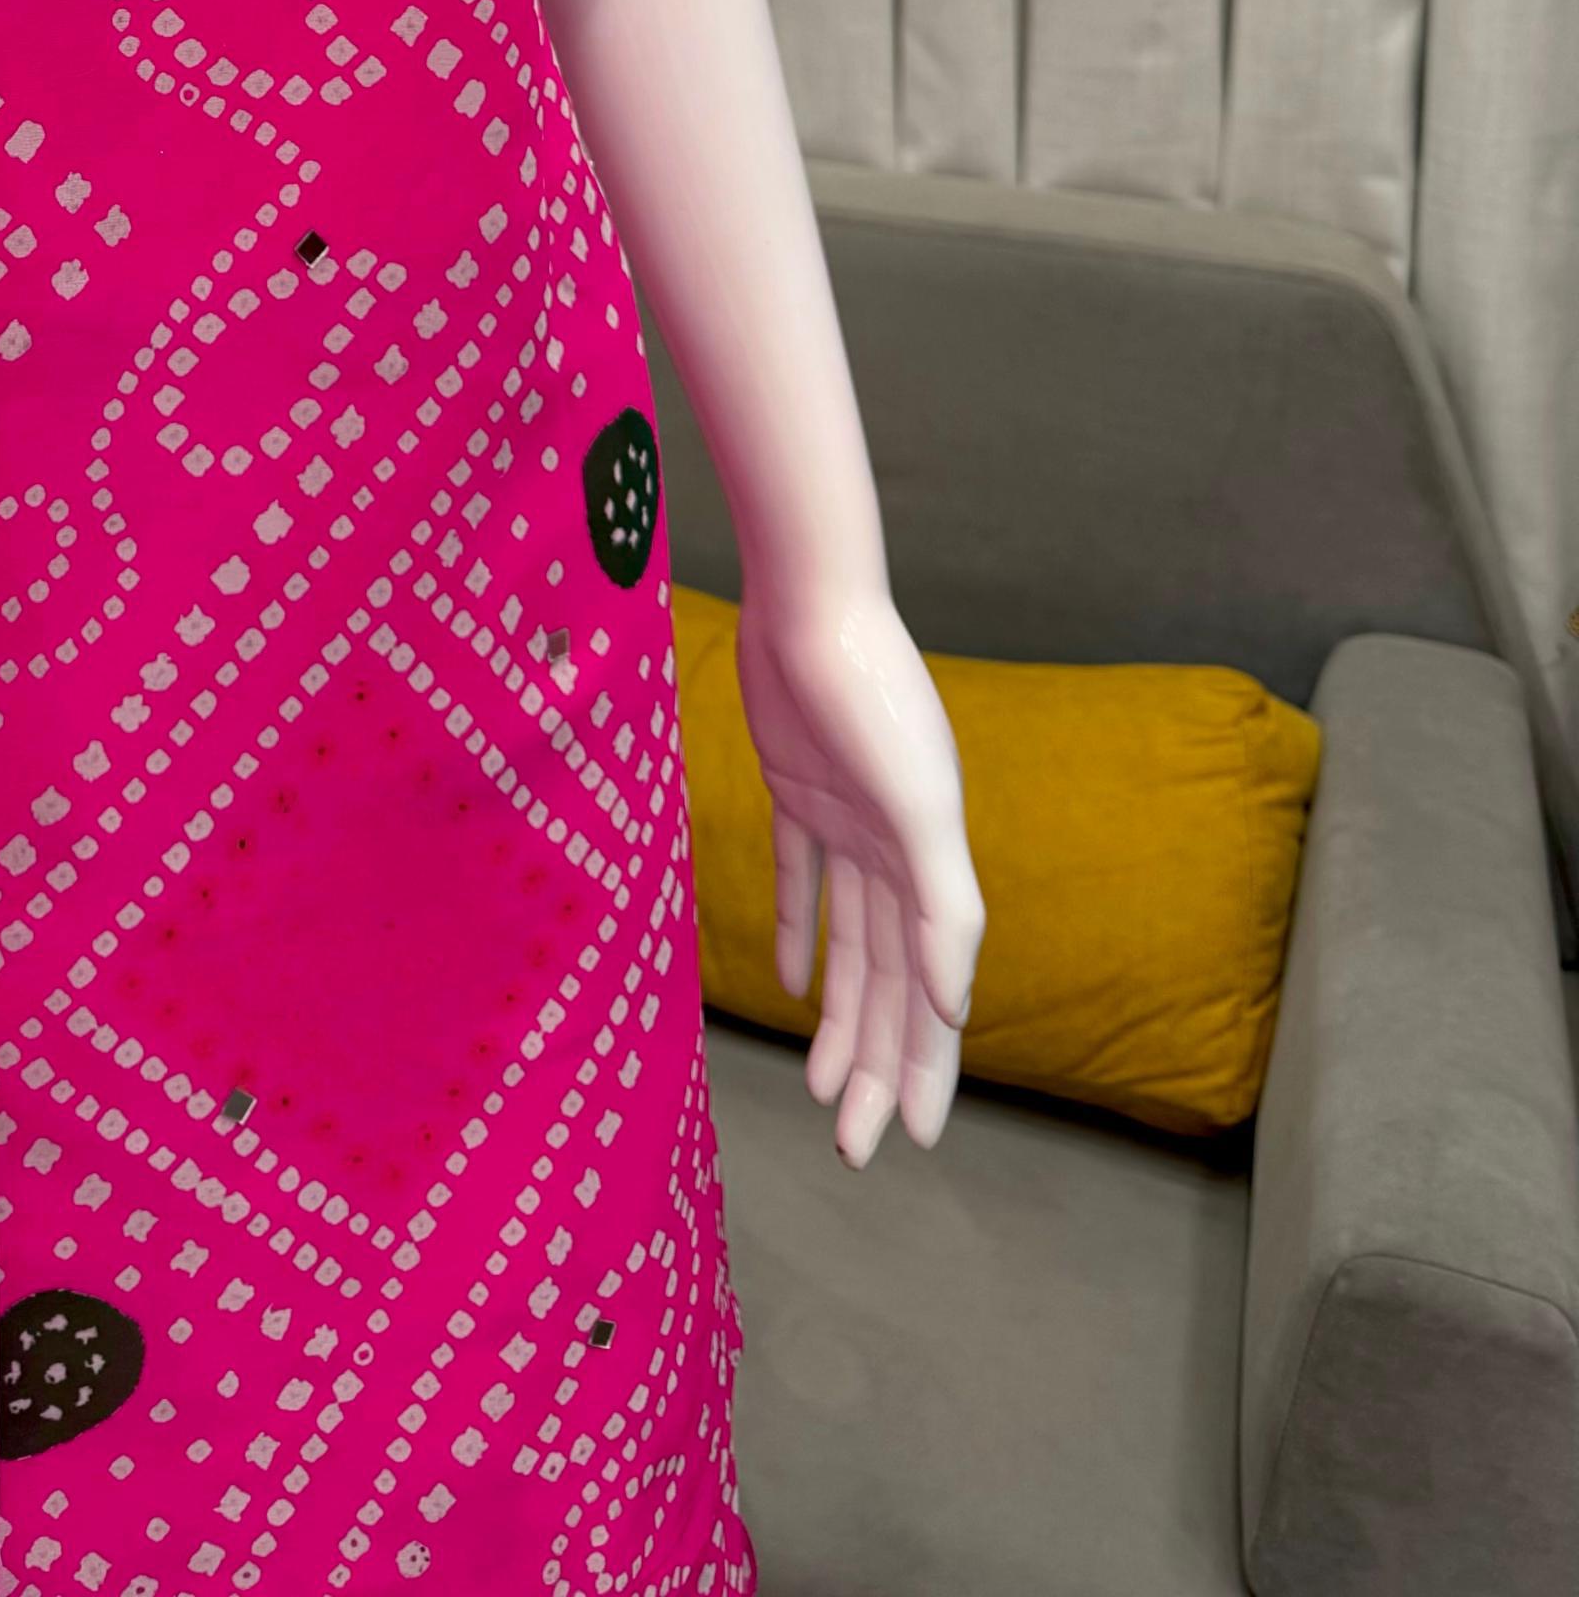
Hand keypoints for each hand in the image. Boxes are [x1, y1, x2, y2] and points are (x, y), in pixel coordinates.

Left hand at [731, 580, 983, 1166]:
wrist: (809, 603)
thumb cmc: (871, 697)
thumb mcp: (919, 806)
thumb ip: (945, 907)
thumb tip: (955, 1008)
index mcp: (930, 866)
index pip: (932, 994)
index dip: (929, 1067)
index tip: (919, 1140)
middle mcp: (894, 852)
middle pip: (891, 986)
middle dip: (881, 1067)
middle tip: (859, 1146)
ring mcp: (847, 822)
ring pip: (849, 947)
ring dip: (841, 1019)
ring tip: (824, 1089)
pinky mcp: (797, 789)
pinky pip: (802, 880)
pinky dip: (800, 933)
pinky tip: (794, 985)